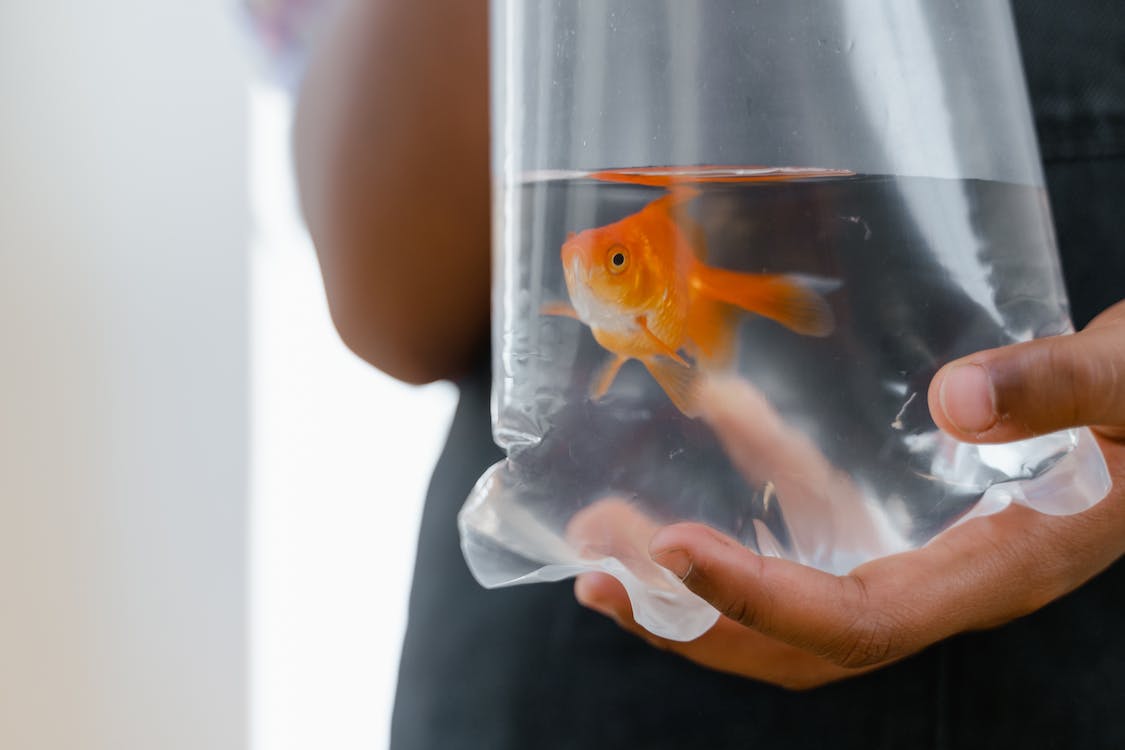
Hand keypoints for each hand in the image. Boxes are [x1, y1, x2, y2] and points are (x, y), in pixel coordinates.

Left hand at [575, 301, 1124, 688]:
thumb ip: (1060, 392)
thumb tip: (958, 399)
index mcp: (997, 572)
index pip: (857, 623)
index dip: (761, 600)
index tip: (674, 553)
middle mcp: (947, 582)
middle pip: (800, 643)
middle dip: (695, 623)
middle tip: (598, 578)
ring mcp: (923, 553)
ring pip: (793, 597)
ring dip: (696, 580)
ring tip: (605, 542)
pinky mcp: (910, 513)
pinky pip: (819, 521)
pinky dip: (755, 493)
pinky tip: (709, 429)